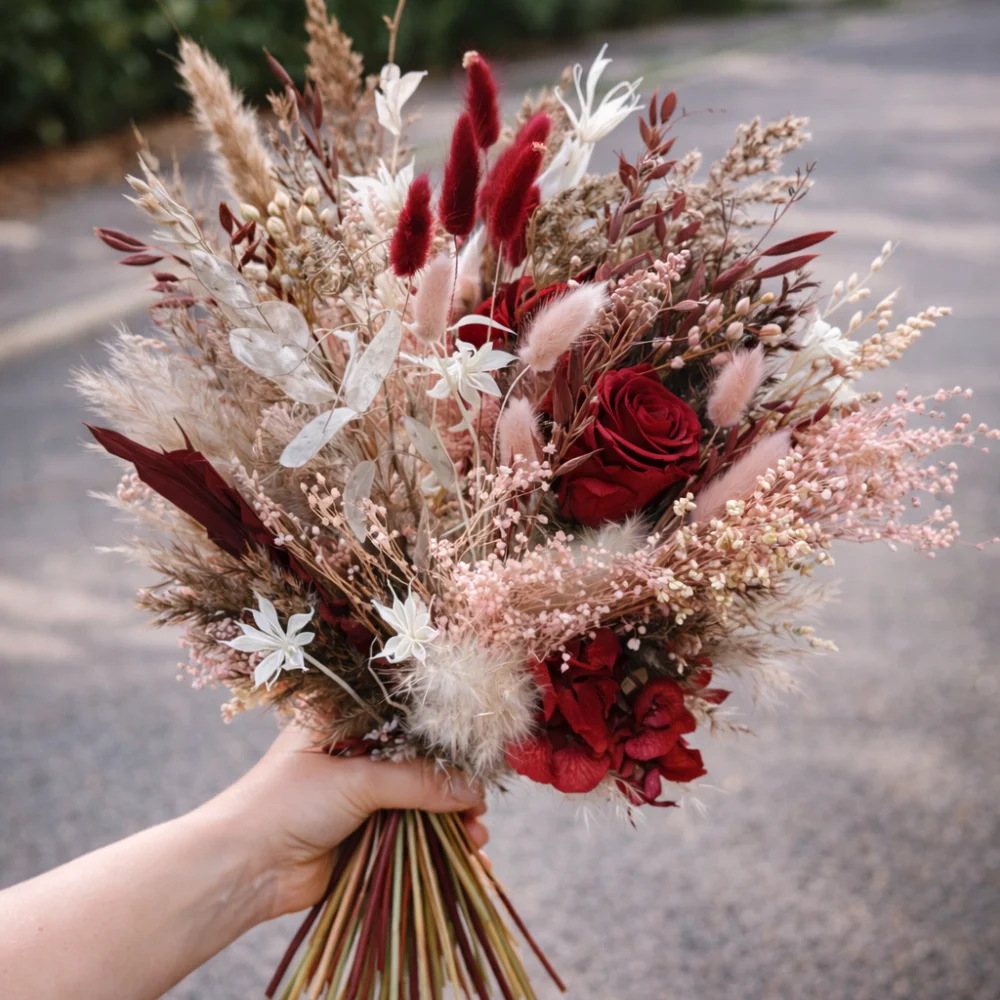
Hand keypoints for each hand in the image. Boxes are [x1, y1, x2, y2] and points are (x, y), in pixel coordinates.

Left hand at [199, 725, 488, 920]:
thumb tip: (474, 789)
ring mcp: (361, 794)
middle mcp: (355, 752)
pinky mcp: (366, 832)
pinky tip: (465, 850)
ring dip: (451, 815)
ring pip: (421, 798)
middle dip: (453, 780)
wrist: (242, 869)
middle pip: (419, 760)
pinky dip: (439, 839)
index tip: (479, 750)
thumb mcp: (356, 781)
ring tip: (477, 832)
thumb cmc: (285, 803)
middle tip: (481, 798)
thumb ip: (417, 783)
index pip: (406, 717)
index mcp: (344, 720)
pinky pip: (414, 831)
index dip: (443, 733)